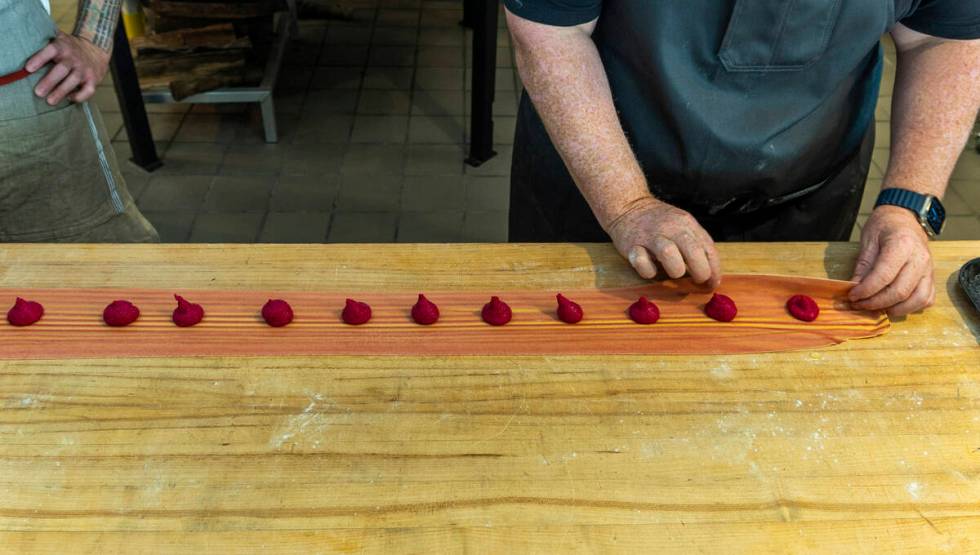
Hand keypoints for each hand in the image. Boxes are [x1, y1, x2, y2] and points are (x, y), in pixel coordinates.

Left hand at [25, 31, 109, 104]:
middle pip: (62, 69)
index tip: (28, 69)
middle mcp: (75, 58)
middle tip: (38, 93)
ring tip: (50, 101)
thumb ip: (46, 42)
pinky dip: (79, 96)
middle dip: (50, 81)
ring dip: (61, 92)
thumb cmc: (69, 49)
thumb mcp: (59, 40)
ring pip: (74, 81)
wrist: (95, 50)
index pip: (51, 50)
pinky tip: (69, 99)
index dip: (40, 58)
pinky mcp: (93, 80)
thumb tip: (25, 46)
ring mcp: (85, 69)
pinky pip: (88, 90)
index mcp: (63, 46)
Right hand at [606, 195, 721, 286]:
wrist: (627, 205)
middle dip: (700, 272)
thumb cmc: (658, 221)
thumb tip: (710, 272)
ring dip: (675, 270)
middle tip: (697, 281)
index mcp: (686, 223)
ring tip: (672, 272)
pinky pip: (642, 263)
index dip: (714, 270)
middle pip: (693, 252)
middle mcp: (671, 228)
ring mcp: (650, 236)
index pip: (708, 248)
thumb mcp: (681, 224)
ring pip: (669, 254)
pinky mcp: (632, 246)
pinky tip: (649, 266)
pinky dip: (648, 271)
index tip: (712, 283)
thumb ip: (696, 243)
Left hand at [849, 204, 934, 316]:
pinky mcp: (931, 277)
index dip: (866, 290)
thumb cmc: (884, 226)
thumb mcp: (868, 240)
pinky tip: (894, 305)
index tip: (853, 296)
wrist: (904, 217)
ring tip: (875, 308)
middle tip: (860, 304)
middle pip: (900, 291)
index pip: (884, 276)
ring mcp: (929, 269)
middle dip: (876, 303)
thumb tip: (854, 288)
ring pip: (917, 299)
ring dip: (894, 309)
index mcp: (902, 245)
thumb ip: (862, 266)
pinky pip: (926, 299)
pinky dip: (911, 307)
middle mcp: (920, 258)